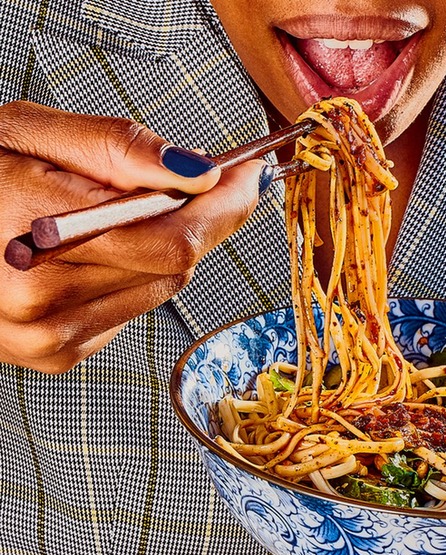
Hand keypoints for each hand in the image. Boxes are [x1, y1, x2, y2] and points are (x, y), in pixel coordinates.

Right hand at [0, 101, 268, 372]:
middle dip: (203, 221)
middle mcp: (41, 298)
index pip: (170, 235)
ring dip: (169, 250)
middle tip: (213, 183)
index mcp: (32, 229)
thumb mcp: (22, 131)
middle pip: (175, 267)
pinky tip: (102, 251)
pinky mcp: (55, 356)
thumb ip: (115, 149)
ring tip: (137, 212)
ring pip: (160, 293)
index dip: (222, 207)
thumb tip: (196, 170)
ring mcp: (48, 337)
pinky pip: (128, 313)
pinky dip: (134, 278)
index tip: (247, 177)